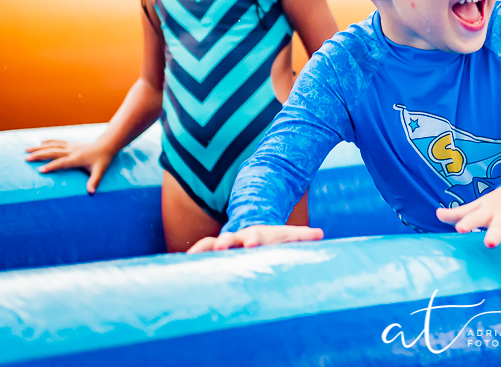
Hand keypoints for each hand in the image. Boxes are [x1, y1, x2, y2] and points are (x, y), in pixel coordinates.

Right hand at [25, 139, 116, 193]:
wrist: (107, 145)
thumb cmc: (103, 159)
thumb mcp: (100, 171)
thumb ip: (95, 181)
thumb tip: (91, 192)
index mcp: (77, 159)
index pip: (61, 163)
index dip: (51, 166)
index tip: (40, 170)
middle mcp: (71, 151)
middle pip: (53, 152)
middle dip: (39, 155)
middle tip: (26, 158)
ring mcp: (70, 146)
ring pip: (53, 146)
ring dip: (39, 147)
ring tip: (27, 149)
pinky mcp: (71, 144)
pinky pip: (57, 142)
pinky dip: (48, 141)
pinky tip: (40, 142)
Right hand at [187, 225, 324, 253]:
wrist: (254, 231)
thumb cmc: (273, 239)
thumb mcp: (288, 236)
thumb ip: (302, 236)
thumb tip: (320, 234)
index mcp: (257, 235)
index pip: (255, 235)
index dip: (253, 240)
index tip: (253, 244)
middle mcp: (237, 238)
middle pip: (229, 238)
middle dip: (224, 242)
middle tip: (221, 247)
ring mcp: (224, 245)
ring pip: (209, 245)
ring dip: (202, 251)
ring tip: (191, 258)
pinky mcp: (214, 253)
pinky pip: (199, 255)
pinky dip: (190, 261)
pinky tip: (179, 270)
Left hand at [436, 186, 500, 268]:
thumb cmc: (497, 202)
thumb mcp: (479, 204)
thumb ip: (459, 213)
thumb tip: (437, 215)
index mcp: (489, 211)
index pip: (475, 216)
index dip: (467, 222)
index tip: (459, 228)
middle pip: (499, 226)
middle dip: (496, 233)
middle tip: (490, 243)